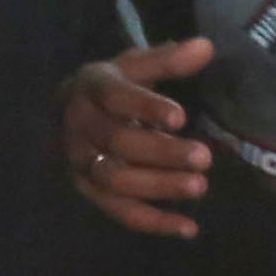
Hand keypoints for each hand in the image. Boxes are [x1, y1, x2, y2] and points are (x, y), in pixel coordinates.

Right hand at [65, 38, 215, 237]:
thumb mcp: (135, 66)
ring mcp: (82, 164)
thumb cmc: (113, 88)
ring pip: (118, 181)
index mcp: (92, 89)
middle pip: (119, 144)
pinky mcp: (90, 192)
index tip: (181, 118)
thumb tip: (207, 47)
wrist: (68, 113)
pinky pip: (121, 212)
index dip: (146, 108)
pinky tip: (188, 228)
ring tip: (200, 187)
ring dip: (160, 187)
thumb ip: (168, 60)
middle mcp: (81, 127)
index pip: (116, 98)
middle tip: (204, 158)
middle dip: (162, 153)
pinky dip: (154, 222)